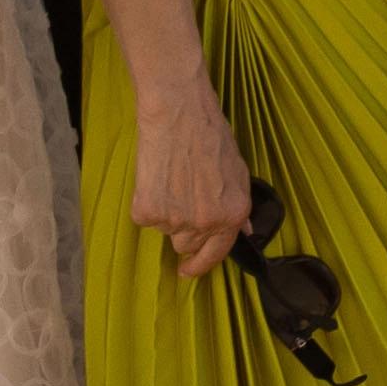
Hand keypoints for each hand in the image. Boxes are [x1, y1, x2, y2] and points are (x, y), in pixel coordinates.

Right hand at [136, 75, 256, 276]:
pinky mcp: (148, 211)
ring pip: (166, 230)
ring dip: (167, 214)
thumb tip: (241, 230)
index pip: (217, 253)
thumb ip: (238, 206)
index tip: (187, 271)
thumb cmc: (210, 137)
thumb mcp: (238, 172)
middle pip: (186, 245)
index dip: (201, 265)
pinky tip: (156, 177)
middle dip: (184, 229)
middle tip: (181, 198)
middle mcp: (206, 223)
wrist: (178, 114)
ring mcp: (175, 220)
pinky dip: (147, 202)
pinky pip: (145, 218)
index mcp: (232, 215)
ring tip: (172, 180)